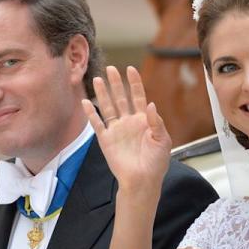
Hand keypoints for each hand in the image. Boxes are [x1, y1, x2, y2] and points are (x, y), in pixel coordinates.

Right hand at [83, 66, 171, 192]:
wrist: (142, 180)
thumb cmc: (156, 163)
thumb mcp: (163, 140)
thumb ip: (157, 122)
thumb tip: (151, 104)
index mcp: (144, 120)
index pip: (138, 97)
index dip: (135, 83)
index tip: (131, 69)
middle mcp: (129, 122)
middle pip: (121, 98)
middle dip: (116, 83)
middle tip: (110, 68)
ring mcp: (116, 130)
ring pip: (108, 107)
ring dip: (102, 93)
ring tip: (97, 79)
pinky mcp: (106, 140)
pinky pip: (97, 123)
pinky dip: (91, 113)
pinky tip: (85, 102)